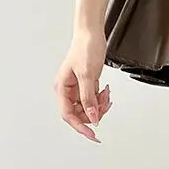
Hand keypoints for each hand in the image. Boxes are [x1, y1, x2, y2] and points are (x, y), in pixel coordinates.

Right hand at [54, 28, 111, 142]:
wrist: (92, 33)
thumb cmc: (85, 48)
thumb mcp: (88, 75)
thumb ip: (89, 98)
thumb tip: (92, 117)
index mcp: (62, 88)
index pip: (69, 115)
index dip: (81, 127)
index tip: (93, 135)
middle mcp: (68, 90)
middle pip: (80, 114)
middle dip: (94, 112)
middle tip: (105, 104)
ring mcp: (77, 88)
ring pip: (88, 108)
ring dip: (100, 105)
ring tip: (106, 94)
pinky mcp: (86, 85)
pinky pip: (94, 100)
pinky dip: (101, 99)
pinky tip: (105, 90)